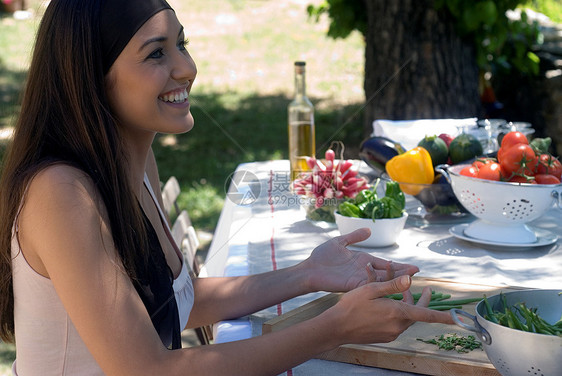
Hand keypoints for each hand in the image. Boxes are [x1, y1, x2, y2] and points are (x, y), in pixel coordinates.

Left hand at [299, 228, 419, 292]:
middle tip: (417, 272)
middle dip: (402, 273)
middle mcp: (364, 271)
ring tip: (409, 278)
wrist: (310, 269)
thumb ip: (355, 237)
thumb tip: (369, 230)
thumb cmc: (322, 256)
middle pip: (387, 273)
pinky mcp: (353, 285)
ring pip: (381, 280)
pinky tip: (392, 285)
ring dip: (394, 279)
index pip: (385, 263)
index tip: (415, 268)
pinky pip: (370, 286)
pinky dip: (381, 286)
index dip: (399, 266)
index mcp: (363, 260)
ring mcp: (359, 279)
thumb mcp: (340, 242)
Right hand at [325, 275, 454, 344]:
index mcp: (396, 313)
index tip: (457, 318)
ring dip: (405, 304)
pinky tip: (384, 303)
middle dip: (419, 300)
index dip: (443, 316)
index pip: (426, 314)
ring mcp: (391, 333)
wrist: (336, 328)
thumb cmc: (351, 307)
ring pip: (405, 317)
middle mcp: (397, 325)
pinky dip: (395, 311)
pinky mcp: (385, 337)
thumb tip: (409, 280)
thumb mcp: (370, 290)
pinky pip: (396, 322)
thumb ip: (391, 285)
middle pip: (416, 313)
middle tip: (424, 289)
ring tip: (397, 290)